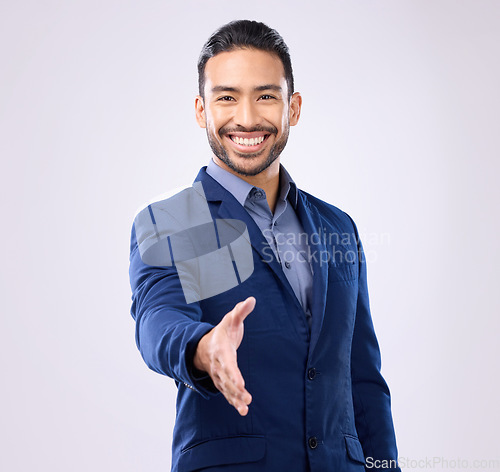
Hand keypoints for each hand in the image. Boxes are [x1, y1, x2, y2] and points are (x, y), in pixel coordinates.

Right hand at [193, 296, 255, 415]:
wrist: (205, 347)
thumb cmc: (222, 332)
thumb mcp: (231, 320)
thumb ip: (241, 311)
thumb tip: (252, 299)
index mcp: (221, 351)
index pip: (227, 364)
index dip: (233, 374)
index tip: (240, 383)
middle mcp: (219, 366)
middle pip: (227, 380)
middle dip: (236, 389)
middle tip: (246, 397)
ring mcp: (219, 376)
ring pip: (226, 389)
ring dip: (235, 399)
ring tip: (245, 408)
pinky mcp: (223, 382)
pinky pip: (228, 394)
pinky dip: (234, 402)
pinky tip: (243, 410)